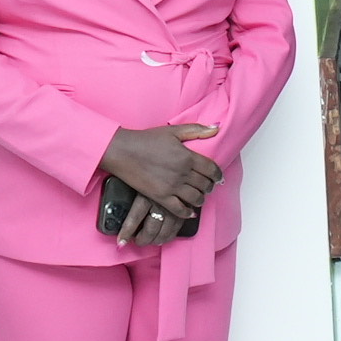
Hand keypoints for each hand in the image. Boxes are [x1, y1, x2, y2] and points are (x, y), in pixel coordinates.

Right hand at [101, 123, 220, 238]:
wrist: (123, 151)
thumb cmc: (146, 140)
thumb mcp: (173, 131)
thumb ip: (196, 130)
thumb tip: (217, 127)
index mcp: (187, 156)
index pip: (212, 169)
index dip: (217, 175)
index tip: (217, 177)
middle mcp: (183, 173)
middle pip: (205, 185)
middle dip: (209, 186)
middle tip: (207, 186)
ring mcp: (172, 186)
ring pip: (196, 198)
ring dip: (200, 198)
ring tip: (198, 196)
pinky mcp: (161, 197)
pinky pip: (180, 210)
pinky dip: (187, 212)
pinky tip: (189, 211)